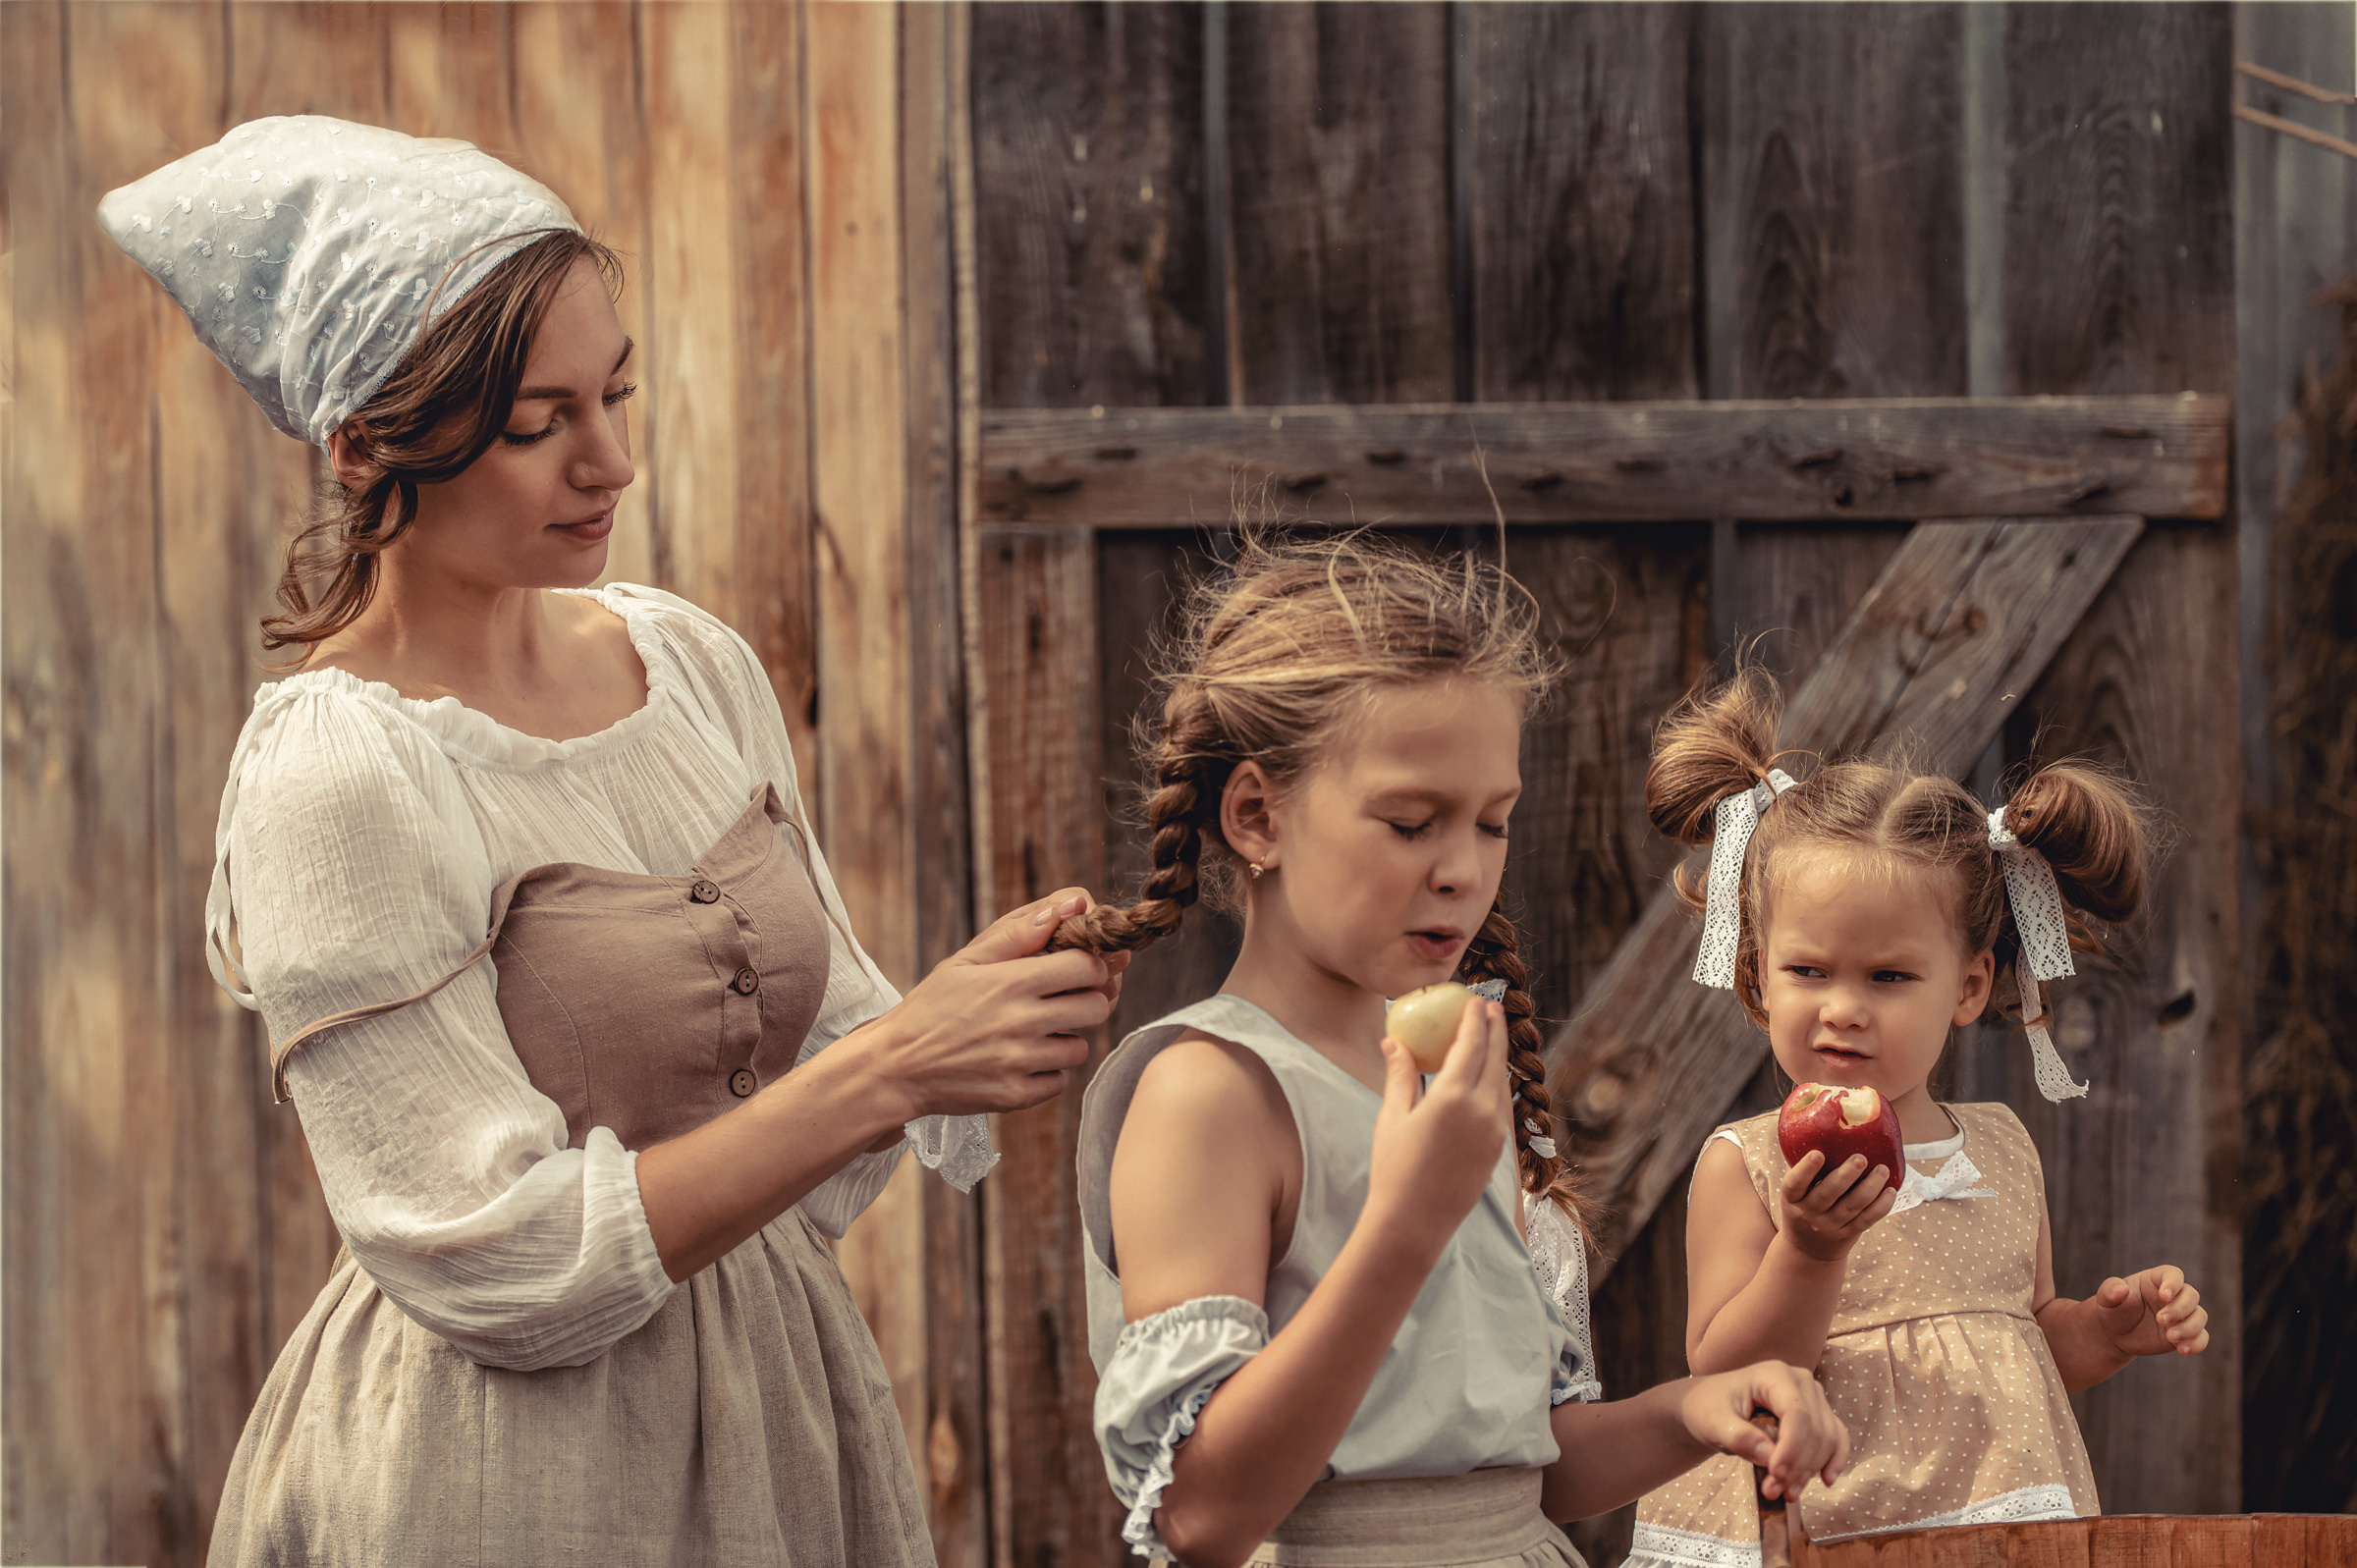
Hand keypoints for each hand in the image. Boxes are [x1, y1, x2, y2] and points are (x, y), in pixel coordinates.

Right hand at [850, 888, 1128, 1121]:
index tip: (1079, 968)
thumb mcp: (967, 960)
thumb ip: (1020, 932)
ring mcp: (1020, 1063)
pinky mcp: (1016, 1095)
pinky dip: (1045, 1072)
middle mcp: (1021, 1022)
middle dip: (1087, 1000)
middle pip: (1097, 1008)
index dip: (1092, 964)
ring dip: (1065, 1038)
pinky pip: (1058, 1081)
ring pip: (1080, 1048)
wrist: (896, 1067)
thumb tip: (1073, 904)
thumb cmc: (933, 1006)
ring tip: (1032, 1032)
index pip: (1088, 967)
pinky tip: (1018, 1059)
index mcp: (1011, 981)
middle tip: (1062, 999)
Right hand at [1363, 1000, 1510, 1255]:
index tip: (1476, 999)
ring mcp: (1496, 1132)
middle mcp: (1483, 1111)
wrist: (1414, 1223)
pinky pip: (1502, 1105)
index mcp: (1454, 1098)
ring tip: (1493, 1036)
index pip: (1472, 1045)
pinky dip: (1498, 1083)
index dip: (1475, 1020)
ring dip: (1499, 1056)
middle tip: (1492, 1007)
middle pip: (1495, 1059)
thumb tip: (1393, 1042)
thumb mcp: (1392, 1117)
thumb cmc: (1394, 1169)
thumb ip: (1400, 1075)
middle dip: (1495, 1030)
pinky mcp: (1499, 1149)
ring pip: (1503, 1082)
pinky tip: (1489, 1078)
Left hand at [1679, 1362, 1850, 1499]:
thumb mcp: (1713, 1422)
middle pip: (1815, 1430)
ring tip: (1785, 1492)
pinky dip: (1834, 1460)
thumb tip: (1768, 1456)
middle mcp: (1800, 1382)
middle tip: (1772, 1491)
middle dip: (1796, 1466)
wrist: (1710, 1405)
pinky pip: (1837, 1438)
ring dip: (1809, 1471)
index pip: (1797, 1414)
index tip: (1775, 1475)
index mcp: (1774, 1375)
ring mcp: (1813, 1397)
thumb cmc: (1709, 1407)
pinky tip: (1826, 1480)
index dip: (1792, 1449)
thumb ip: (1738, 1437)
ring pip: (1827, 1439)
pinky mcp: (1818, 1415)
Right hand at [1777, 1150, 1896, 1262]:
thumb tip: (1818, 1128)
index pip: (1794, 1184)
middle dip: (1846, 1176)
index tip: (1818, 1153)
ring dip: (1870, 1187)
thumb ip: (1803, 1168)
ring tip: (1883, 1169)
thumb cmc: (1803, 1207)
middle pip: (1828, 1194)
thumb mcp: (1794, 1193)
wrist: (1808, 1251)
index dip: (1805, 1169)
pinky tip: (1890, 1191)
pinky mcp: (1849, 1235)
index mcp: (1791, 1199)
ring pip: (1852, 1206)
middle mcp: (1809, 1214)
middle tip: (1861, 1158)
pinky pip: (1867, 1220)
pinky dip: (1881, 1206)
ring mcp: (1830, 1227)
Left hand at [2090, 1265, 2208, 1358]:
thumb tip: (2121, 1290)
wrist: (2115, 1334)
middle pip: (2191, 1295)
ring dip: (2190, 1327)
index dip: (2172, 1283)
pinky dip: (2196, 1344)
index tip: (2163, 1296)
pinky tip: (2181, 1350)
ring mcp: (2181, 1315)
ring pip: (2200, 1316)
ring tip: (2170, 1337)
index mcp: (2156, 1280)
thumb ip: (2110, 1291)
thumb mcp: (2105, 1299)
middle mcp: (2173, 1296)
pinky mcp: (2185, 1334)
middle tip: (2160, 1319)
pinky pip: (2202, 1337)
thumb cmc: (2112, 1309)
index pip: (2173, 1274)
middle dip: (2179, 1308)